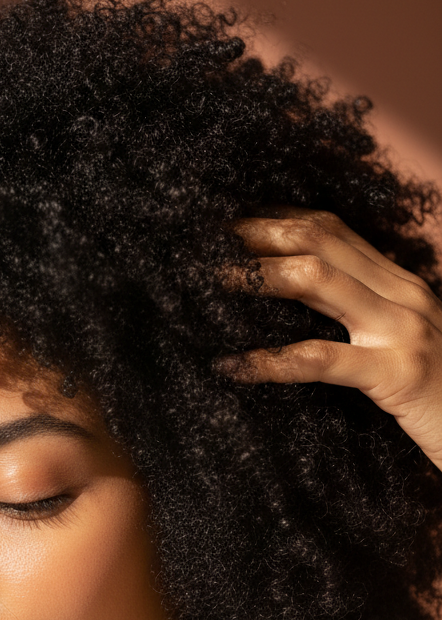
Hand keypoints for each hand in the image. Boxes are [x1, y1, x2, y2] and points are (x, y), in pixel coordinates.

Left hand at [220, 209, 441, 471]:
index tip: (222, 225)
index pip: (329, 229)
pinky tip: (232, 366)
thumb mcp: (394, 346)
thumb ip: (354, 322)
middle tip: (201, 242)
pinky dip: (270, 360)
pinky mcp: (399, 373)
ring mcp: (403, 328)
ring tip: (206, 283)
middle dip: (255, 233)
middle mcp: (403, 293)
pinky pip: (321, 359)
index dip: (273, 220)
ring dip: (256, 275)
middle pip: (317, 237)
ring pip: (316, 278)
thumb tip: (286, 314)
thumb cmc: (435, 399)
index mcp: (398, 283)